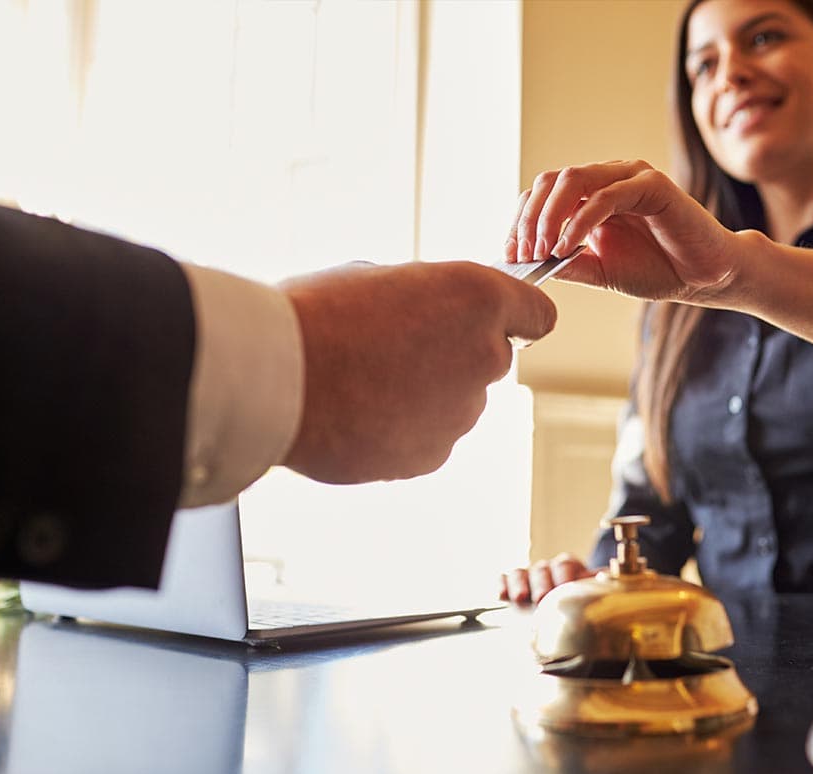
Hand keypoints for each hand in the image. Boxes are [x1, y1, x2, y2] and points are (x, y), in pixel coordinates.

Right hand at [280, 261, 555, 483]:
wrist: (274, 378)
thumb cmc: (316, 315)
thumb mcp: (379, 277)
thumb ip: (425, 299)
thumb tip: (427, 316)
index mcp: (479, 299)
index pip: (537, 313)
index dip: (516, 317)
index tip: (494, 322)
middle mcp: (485, 357)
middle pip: (489, 359)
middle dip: (454, 355)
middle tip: (394, 348)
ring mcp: (462, 413)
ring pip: (456, 402)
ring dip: (425, 395)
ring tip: (362, 383)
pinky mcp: (433, 456)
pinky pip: (427, 438)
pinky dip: (401, 430)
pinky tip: (357, 414)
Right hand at [498, 553, 600, 604]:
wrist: (561, 606)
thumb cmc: (577, 599)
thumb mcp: (590, 591)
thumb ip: (599, 585)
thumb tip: (611, 579)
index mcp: (568, 567)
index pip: (566, 564)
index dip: (564, 575)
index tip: (565, 587)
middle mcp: (546, 569)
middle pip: (542, 569)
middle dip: (542, 583)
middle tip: (542, 598)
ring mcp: (527, 576)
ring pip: (521, 572)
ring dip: (520, 584)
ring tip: (520, 597)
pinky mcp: (510, 585)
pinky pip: (503, 579)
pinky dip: (501, 584)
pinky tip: (501, 595)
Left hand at [505, 160, 738, 303]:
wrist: (705, 278)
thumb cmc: (658, 270)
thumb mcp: (600, 271)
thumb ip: (567, 263)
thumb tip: (527, 264)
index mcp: (591, 193)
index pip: (542, 194)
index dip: (521, 221)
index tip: (510, 255)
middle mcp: (607, 178)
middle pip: (550, 181)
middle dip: (529, 219)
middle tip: (522, 255)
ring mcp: (629, 177)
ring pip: (572, 180)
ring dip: (550, 216)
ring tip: (544, 250)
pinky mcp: (652, 185)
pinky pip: (606, 195)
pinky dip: (581, 220)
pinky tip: (569, 246)